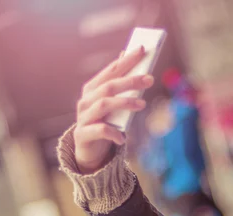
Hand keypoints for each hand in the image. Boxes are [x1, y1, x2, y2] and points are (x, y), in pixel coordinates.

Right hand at [74, 46, 153, 173]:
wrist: (89, 149)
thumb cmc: (105, 121)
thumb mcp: (114, 103)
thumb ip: (121, 84)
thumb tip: (127, 56)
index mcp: (93, 88)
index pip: (111, 70)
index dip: (126, 60)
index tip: (142, 50)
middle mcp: (86, 100)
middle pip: (109, 86)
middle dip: (130, 81)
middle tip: (150, 79)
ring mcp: (83, 117)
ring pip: (104, 104)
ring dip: (125, 102)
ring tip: (143, 104)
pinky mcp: (83, 134)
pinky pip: (100, 130)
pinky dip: (114, 133)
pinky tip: (123, 138)